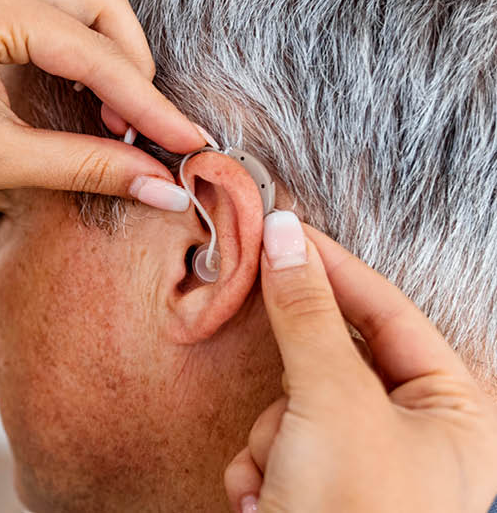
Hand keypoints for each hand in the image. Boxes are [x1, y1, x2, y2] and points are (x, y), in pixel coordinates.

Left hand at [0, 0, 203, 245]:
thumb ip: (89, 168)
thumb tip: (167, 188)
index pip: (95, 53)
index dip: (149, 104)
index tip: (189, 142)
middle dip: (133, 63)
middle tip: (140, 130)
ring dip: (108, 31)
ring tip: (113, 95)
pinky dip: (75, 16)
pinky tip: (78, 64)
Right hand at [224, 211, 496, 512]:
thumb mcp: (331, 400)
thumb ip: (306, 314)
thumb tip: (286, 236)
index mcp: (454, 410)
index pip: (386, 310)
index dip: (331, 268)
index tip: (281, 231)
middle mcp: (417, 435)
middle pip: (333, 359)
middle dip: (290, 387)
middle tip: (276, 381)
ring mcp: (369, 464)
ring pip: (294, 404)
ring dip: (270, 437)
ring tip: (277, 480)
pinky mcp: (325, 490)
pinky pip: (279, 444)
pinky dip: (262, 468)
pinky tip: (266, 503)